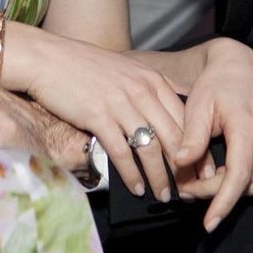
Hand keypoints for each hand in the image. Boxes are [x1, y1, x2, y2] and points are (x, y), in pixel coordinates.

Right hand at [16, 28, 186, 200]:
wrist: (49, 58)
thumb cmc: (86, 66)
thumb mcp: (128, 69)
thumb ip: (150, 88)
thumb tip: (171, 112)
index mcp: (152, 79)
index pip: (185, 118)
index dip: (197, 146)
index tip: (202, 167)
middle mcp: (141, 90)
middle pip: (174, 136)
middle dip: (185, 167)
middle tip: (190, 188)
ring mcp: (120, 104)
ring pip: (150, 148)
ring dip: (160, 176)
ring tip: (163, 194)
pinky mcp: (98, 117)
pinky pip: (121, 153)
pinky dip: (132, 175)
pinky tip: (137, 188)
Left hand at [175, 38, 252, 231]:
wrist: (243, 62)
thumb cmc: (216, 83)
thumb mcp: (198, 106)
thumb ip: (192, 137)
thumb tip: (180, 165)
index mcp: (247, 124)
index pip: (238, 176)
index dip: (223, 202)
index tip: (208, 223)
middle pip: (246, 183)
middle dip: (217, 194)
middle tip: (188, 190)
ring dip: (233, 189)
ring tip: (204, 180)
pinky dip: (249, 179)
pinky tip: (227, 172)